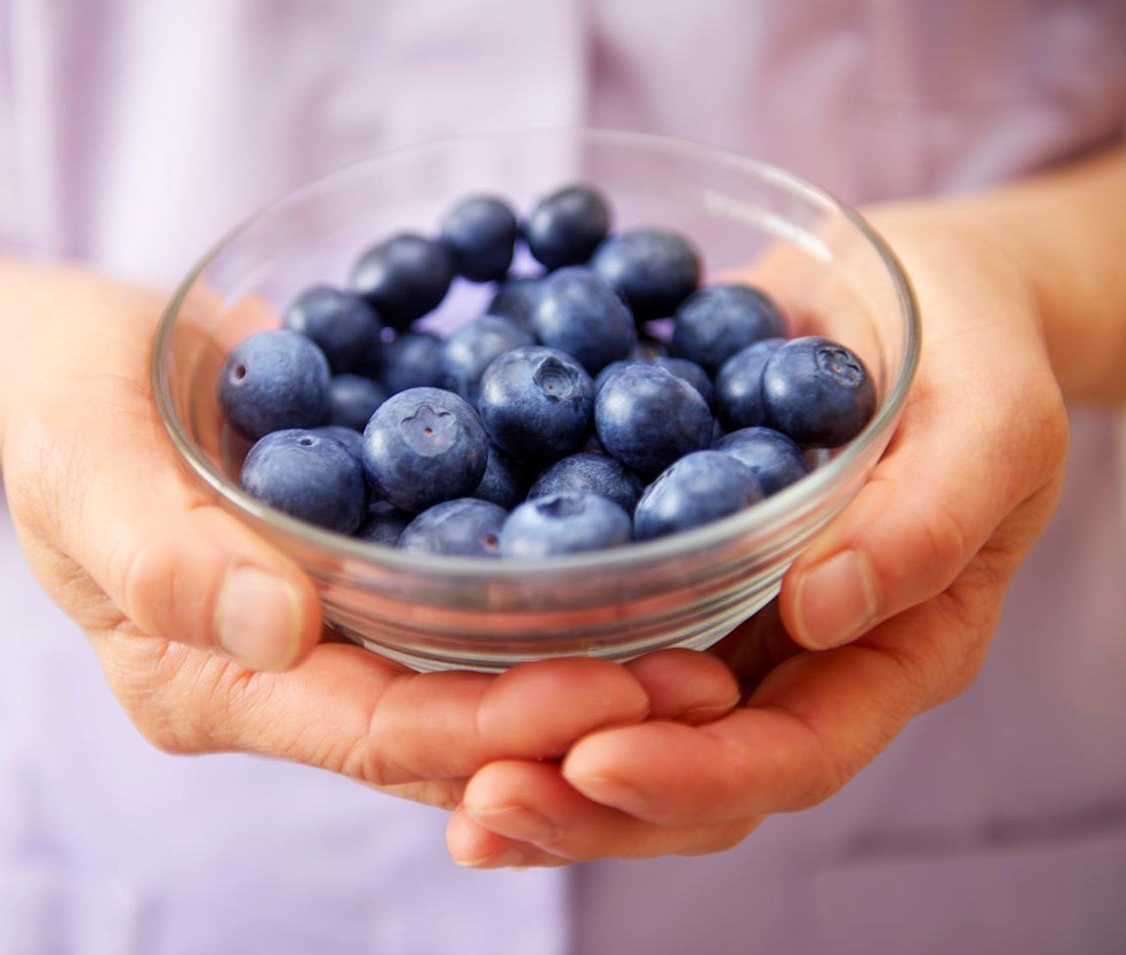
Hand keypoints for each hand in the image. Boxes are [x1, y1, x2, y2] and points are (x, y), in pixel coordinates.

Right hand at [0, 266, 741, 814]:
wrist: (87, 363)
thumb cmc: (62, 406)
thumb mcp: (81, 462)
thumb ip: (162, 555)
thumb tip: (280, 625)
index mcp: (211, 682)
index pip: (374, 730)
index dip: (494, 724)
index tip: (613, 694)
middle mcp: (294, 679)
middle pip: (450, 731)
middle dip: (577, 718)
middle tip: (707, 690)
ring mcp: (343, 632)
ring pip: (480, 681)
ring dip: (593, 669)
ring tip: (713, 649)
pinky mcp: (381, 573)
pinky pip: (479, 605)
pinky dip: (561, 596)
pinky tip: (653, 563)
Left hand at [448, 209, 1069, 865]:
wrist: (896, 300)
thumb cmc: (972, 354)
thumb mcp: (988, 421)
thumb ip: (928, 520)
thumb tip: (820, 610)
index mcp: (887, 652)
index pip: (795, 754)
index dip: (698, 773)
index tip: (598, 758)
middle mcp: (791, 662)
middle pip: (689, 773)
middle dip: (586, 802)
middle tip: (482, 802)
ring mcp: (717, 620)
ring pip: (622, 723)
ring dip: (529, 756)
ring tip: (436, 773)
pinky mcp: (656, 568)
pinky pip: (583, 628)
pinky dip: (509, 656)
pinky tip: (421, 660)